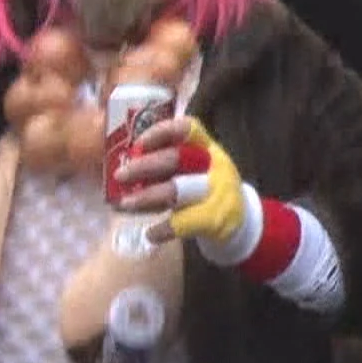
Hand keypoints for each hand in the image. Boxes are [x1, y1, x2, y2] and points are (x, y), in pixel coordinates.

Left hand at [115, 117, 245, 243]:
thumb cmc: (208, 189)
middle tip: (120, 174)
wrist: (241, 221)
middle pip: (176, 158)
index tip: (138, 142)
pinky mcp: (215, 218)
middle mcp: (213, 164)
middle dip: (144, 166)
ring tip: (124, 204)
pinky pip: (184, 222)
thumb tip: (125, 160)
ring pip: (177, 190)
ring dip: (146, 197)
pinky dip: (164, 229)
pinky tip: (151, 234)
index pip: (187, 128)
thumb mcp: (197, 167)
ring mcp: (216, 191)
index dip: (161, 132)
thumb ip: (169, 161)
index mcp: (208, 147)